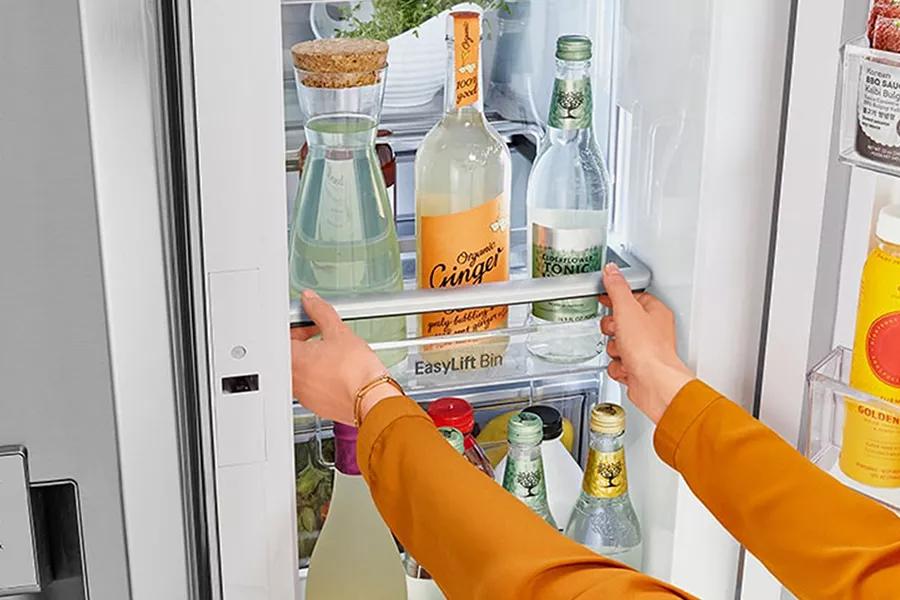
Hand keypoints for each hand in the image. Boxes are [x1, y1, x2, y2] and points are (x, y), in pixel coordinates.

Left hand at [290, 290, 397, 424]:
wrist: (372, 398)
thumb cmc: (356, 371)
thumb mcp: (339, 332)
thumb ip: (320, 311)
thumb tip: (311, 300)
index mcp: (293, 359)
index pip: (283, 337)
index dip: (297, 326)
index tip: (310, 324)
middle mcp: (294, 380)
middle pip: (290, 355)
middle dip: (304, 343)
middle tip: (323, 336)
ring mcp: (304, 395)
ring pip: (301, 373)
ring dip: (312, 362)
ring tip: (333, 355)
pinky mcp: (317, 406)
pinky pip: (312, 388)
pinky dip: (320, 378)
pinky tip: (337, 373)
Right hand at [599, 263, 693, 422]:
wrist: (653, 383)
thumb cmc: (648, 348)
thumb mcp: (626, 309)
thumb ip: (616, 288)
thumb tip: (611, 271)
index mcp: (655, 312)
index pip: (633, 297)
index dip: (616, 298)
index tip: (605, 296)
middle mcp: (653, 331)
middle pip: (621, 322)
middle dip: (613, 329)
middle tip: (616, 330)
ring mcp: (646, 351)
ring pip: (617, 344)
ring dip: (615, 349)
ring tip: (623, 352)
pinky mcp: (638, 369)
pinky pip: (618, 363)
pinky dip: (618, 366)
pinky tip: (625, 367)